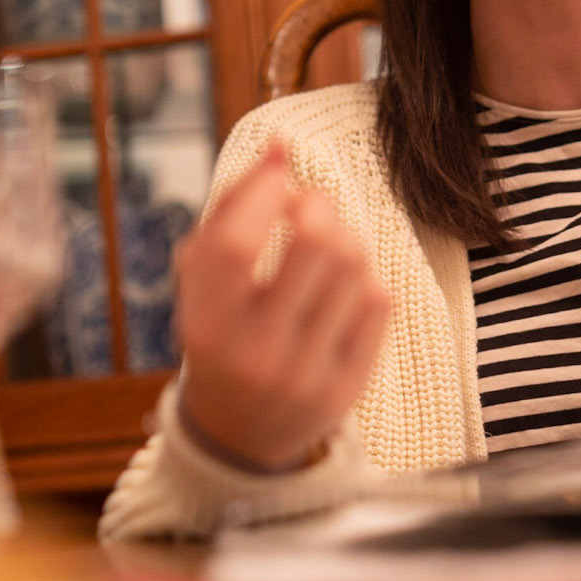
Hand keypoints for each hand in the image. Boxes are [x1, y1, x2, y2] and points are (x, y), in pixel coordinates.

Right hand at [174, 142, 389, 472]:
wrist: (239, 435)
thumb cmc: (220, 334)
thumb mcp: (201, 281)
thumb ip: (231, 209)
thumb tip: (280, 144)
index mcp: (204, 325)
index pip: (236, 242)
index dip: (263, 190)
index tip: (276, 177)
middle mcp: (254, 353)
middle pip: (313, 244)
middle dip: (317, 204)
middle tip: (310, 204)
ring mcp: (304, 375)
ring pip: (354, 266)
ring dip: (345, 236)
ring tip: (327, 244)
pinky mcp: (346, 388)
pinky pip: (379, 302)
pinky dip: (364, 277)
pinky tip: (344, 284)